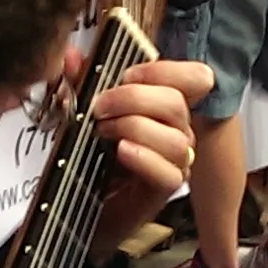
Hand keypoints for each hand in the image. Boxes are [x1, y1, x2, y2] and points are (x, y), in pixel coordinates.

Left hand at [87, 57, 213, 261]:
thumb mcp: (82, 114)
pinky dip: (144, 158)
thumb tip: (71, 56)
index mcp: (164, 108)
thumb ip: (80, 84)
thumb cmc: (88, 160)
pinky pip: (170, 172)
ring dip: (134, 127)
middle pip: (176, 103)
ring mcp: (175, 161)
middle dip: (133, 98)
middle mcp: (177, 131)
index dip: (166, 70)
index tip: (127, 74)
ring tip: (104, 133)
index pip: (196, 79)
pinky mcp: (165, 188)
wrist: (81, 210)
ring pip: (174, 137)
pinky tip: (121, 152)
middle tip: (100, 107)